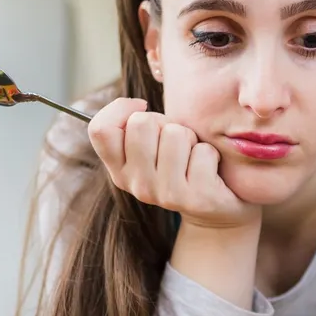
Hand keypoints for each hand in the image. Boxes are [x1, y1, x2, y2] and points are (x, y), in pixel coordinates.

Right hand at [88, 98, 259, 229]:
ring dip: (190, 138)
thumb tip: (138, 105)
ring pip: (175, 133)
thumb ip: (135, 128)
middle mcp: (137, 185)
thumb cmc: (182, 164)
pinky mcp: (195, 198)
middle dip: (164, 122)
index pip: (100, 129)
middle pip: (141, 123)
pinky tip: (210, 171)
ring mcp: (165, 194)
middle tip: (176, 143)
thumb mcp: (151, 148)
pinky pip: (203, 151)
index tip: (142, 109)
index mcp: (119, 170)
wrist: (216, 211)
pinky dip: (211, 153)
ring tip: (193, 157)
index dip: (120, 109)